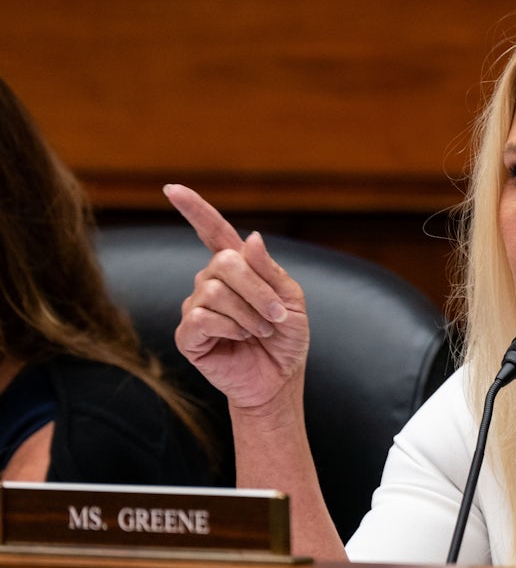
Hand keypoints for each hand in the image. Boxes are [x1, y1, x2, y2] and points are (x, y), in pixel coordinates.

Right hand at [165, 184, 309, 413]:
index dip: (195, 209)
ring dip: (249, 314)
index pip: (213, 231)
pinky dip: (230, 328)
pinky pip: (203, 317)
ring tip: (260, 331)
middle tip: (276, 316)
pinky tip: (240, 339)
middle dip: (258, 290)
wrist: (279, 379)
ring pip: (215, 291)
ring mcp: (196, 306)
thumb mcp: (291, 300)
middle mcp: (211, 282)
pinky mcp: (188, 334)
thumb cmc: (286, 339)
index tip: (172, 188)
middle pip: (224, 263)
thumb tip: (250, 237)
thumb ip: (270, 270)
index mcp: (238, 268)